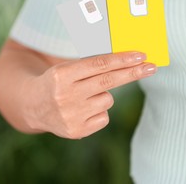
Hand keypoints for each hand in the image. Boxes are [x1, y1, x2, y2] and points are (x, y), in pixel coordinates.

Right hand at [22, 52, 155, 138]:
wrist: (34, 106)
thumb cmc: (56, 83)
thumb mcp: (65, 69)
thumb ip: (90, 67)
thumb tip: (126, 62)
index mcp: (61, 75)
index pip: (98, 65)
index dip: (121, 59)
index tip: (141, 55)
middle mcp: (65, 96)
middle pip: (108, 82)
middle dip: (132, 73)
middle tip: (151, 67)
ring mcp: (71, 115)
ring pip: (107, 100)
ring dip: (103, 95)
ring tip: (83, 96)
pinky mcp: (77, 130)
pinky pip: (104, 117)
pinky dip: (98, 112)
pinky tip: (82, 110)